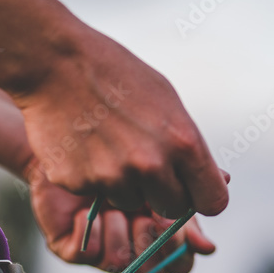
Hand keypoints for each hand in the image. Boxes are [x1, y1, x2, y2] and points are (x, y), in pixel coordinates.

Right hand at [14, 27, 228, 218]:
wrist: (54, 62)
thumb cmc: (116, 75)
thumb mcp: (167, 101)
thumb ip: (191, 147)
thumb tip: (219, 181)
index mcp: (181, 142)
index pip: (212, 201)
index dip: (202, 196)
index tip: (191, 188)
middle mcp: (149, 165)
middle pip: (172, 210)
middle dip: (163, 194)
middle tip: (145, 167)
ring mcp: (111, 177)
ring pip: (130, 202)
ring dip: (124, 185)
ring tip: (107, 145)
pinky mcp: (78, 183)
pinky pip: (94, 193)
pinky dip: (91, 177)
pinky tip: (83, 145)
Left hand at [26, 157, 217, 272]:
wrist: (74, 132)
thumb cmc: (125, 147)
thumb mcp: (166, 170)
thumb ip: (192, 202)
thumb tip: (209, 247)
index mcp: (160, 235)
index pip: (180, 264)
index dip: (180, 249)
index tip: (171, 220)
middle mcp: (133, 248)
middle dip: (151, 241)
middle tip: (144, 213)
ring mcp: (103, 249)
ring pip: (120, 263)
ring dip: (118, 229)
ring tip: (107, 203)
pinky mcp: (71, 247)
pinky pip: (87, 255)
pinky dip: (90, 229)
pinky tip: (84, 209)